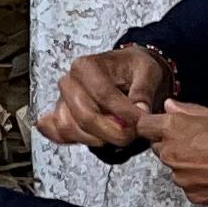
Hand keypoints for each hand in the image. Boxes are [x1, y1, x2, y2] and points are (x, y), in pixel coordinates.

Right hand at [37, 44, 174, 149]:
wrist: (126, 71)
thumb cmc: (133, 69)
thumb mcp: (148, 71)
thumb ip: (143, 92)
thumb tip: (140, 111)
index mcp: (86, 66)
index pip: (102, 95)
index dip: (123, 113)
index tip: (140, 122)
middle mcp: (69, 82)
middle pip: (84, 115)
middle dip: (111, 132)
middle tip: (132, 134)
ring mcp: (62, 101)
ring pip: (71, 128)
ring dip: (98, 138)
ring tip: (119, 134)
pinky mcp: (60, 116)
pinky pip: (59, 133)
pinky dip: (78, 139)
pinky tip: (98, 137)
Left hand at [147, 101, 207, 206]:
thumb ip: (189, 112)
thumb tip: (169, 107)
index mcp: (176, 130)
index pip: (144, 126)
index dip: (152, 124)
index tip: (161, 124)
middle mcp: (173, 155)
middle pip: (159, 147)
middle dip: (172, 142)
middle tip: (200, 140)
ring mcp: (182, 179)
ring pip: (175, 167)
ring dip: (187, 162)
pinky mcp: (194, 196)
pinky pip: (188, 184)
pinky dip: (198, 179)